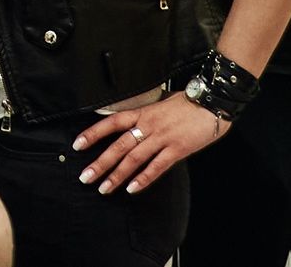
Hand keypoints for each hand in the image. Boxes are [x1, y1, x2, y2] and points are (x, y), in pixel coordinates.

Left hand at [73, 95, 228, 194]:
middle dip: (100, 163)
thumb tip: (133, 123)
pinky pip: (157, 166)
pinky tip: (132, 189)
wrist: (212, 102)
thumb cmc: (188, 102)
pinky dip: (144, 178)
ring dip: (117, 175)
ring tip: (104, 188)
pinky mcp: (177, 149)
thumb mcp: (161, 104)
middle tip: (85, 177)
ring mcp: (162, 138)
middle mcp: (148, 126)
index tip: (78, 145)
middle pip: (119, 146)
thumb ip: (146, 115)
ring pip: (134, 159)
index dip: (93, 133)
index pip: (112, 123)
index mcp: (143, 113)